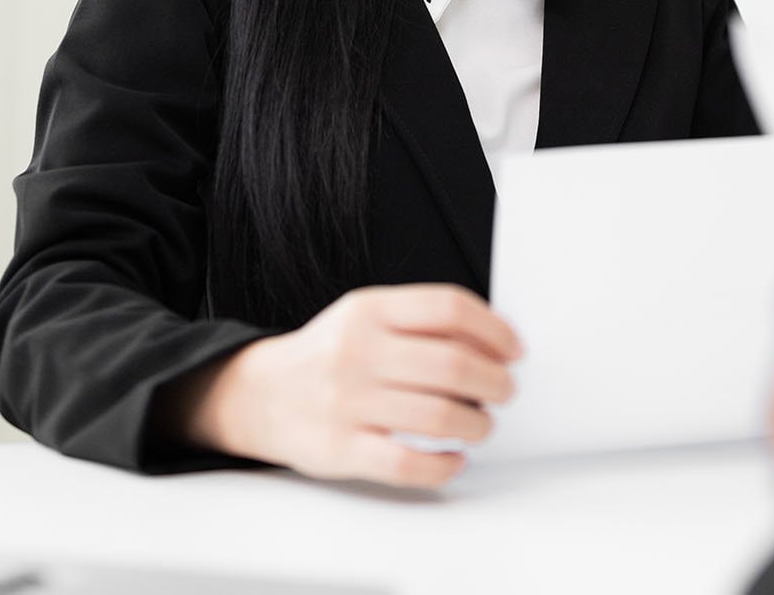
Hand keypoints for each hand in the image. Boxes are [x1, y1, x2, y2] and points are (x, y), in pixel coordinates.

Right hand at [175, 283, 519, 487]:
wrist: (259, 395)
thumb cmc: (328, 356)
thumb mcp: (363, 316)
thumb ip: (418, 320)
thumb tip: (493, 340)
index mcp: (369, 311)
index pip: (449, 308)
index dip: (494, 329)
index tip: (514, 349)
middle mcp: (358, 353)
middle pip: (453, 365)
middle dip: (495, 382)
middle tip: (504, 391)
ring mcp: (348, 403)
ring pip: (440, 417)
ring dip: (477, 425)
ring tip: (480, 425)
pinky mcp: (342, 450)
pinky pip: (409, 465)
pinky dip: (444, 466)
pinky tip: (453, 459)